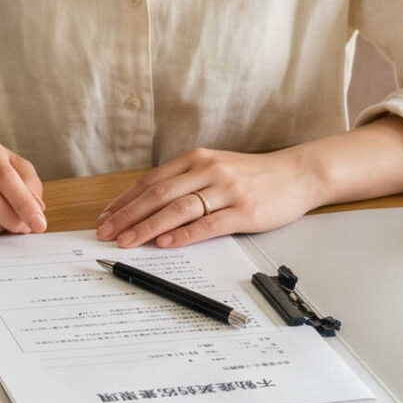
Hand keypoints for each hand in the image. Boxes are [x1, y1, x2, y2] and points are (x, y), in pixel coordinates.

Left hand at [95, 147, 323, 248]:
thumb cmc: (252, 175)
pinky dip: (184, 234)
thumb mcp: (215, 168)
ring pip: (178, 209)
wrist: (297, 174)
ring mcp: (226, 190)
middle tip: (106, 232)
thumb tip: (148, 206)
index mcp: (196, 159)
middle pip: (158, 195)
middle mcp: (208, 170)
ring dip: (148, 227)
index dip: (125, 200)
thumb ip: (185, 182)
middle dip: (128, 215)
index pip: (151, 181)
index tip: (105, 217)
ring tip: (128, 241)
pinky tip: (166, 243)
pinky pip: (208, 224)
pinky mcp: (244, 211)